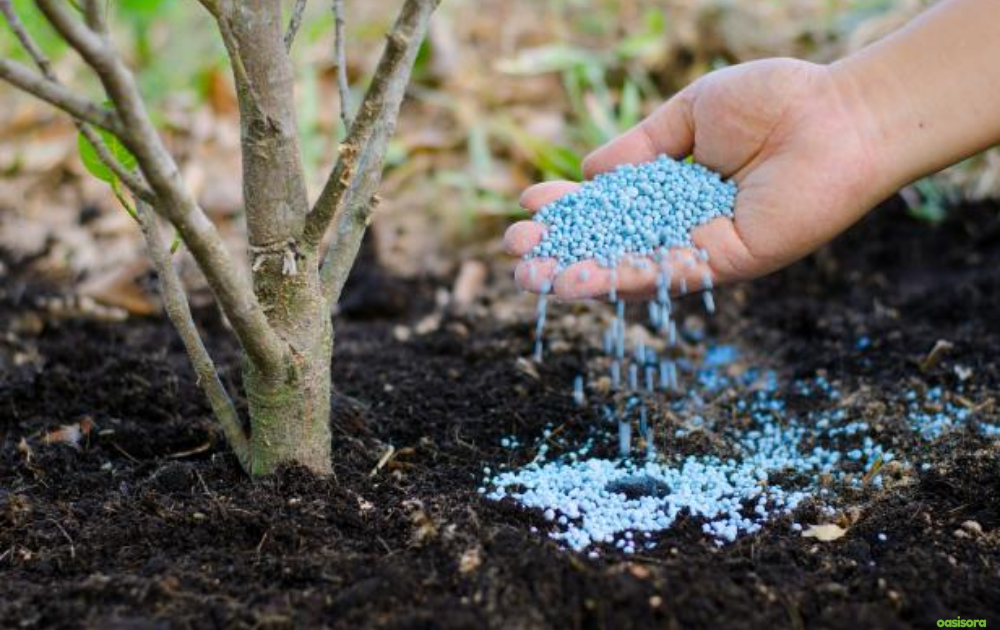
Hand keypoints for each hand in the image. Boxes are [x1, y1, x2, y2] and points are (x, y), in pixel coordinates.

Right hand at [504, 59, 885, 299]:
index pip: (610, 207)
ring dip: (578, 275)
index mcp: (676, 189)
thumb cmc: (774, 101)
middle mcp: (686, 224)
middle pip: (613, 245)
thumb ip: (639, 147)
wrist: (840, 114)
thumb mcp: (689, 115)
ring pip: (631, 268)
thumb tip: (588, 171)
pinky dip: (620, 278)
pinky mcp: (728, 262)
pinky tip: (577, 279)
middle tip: (516, 253)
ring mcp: (706, 246)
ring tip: (528, 277)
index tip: (529, 208)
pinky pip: (666, 273)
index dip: (569, 211)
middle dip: (562, 251)